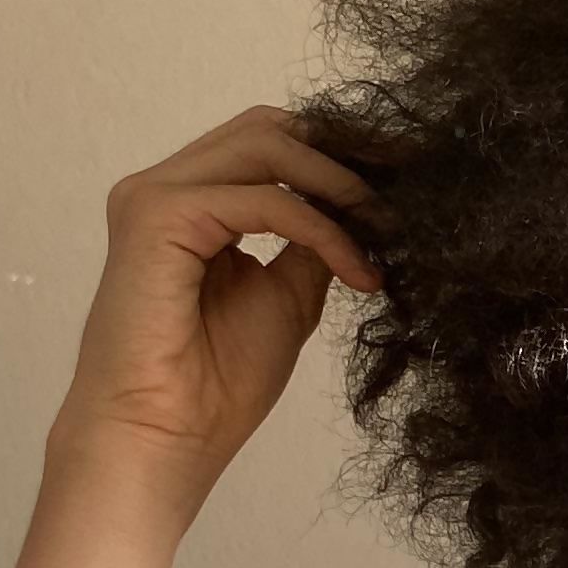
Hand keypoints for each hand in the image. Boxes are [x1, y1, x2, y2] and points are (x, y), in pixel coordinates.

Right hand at [48, 103, 384, 507]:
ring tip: (388, 228)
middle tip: (411, 188)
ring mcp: (156, 194)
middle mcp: (166, 186)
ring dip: (339, 183)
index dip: (341, 156)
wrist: (164, 439)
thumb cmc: (215, 386)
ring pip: (266, 146)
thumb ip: (312, 245)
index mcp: (193, 202)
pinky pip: (264, 200)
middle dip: (346, 154)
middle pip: (269, 128)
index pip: (271, 145)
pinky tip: (358, 270)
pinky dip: (322, 229)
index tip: (408, 182)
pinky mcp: (158, 215)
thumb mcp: (288, 298)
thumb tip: (360, 211)